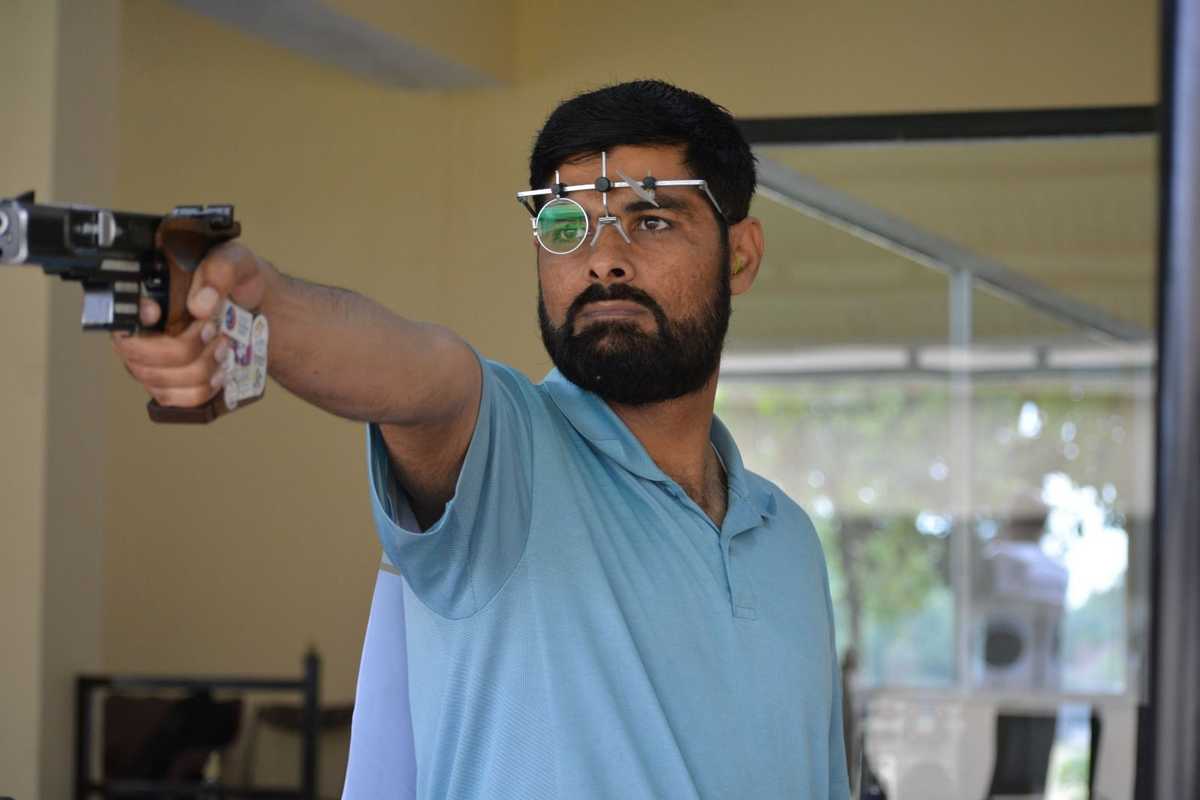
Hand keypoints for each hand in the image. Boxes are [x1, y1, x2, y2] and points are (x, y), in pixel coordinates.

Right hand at [111, 241, 273, 407]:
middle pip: (137, 356)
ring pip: (159, 381)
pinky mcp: (172, 385)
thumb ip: (219, 270)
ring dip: (200, 368)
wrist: (258, 306)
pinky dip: (202, 389)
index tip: (156, 310)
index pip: (116, 313)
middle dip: (182, 349)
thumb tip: (200, 305)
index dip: (130, 317)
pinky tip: (220, 372)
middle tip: (213, 331)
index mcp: (145, 295)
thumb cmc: (238, 280)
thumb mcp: (235, 260)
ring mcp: (152, 362)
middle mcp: (139, 332)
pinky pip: (177, 400)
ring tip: (224, 347)